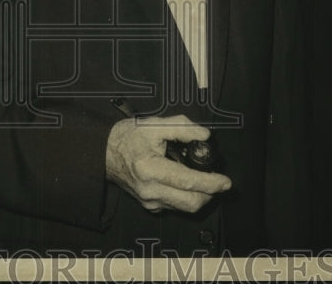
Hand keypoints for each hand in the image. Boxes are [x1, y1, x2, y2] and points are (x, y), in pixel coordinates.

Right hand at [105, 115, 231, 212]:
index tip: (225, 181)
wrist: (105, 152)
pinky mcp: (149, 205)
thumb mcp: (153, 124)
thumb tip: (204, 136)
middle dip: (210, 194)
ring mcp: (149, 201)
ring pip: (185, 207)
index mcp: (149, 169)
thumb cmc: (128, 137)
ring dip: (200, 196)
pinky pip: (175, 206)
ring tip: (203, 179)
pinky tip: (187, 182)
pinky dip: (187, 197)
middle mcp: (149, 190)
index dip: (211, 183)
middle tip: (218, 181)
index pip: (187, 182)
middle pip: (190, 202)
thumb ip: (181, 127)